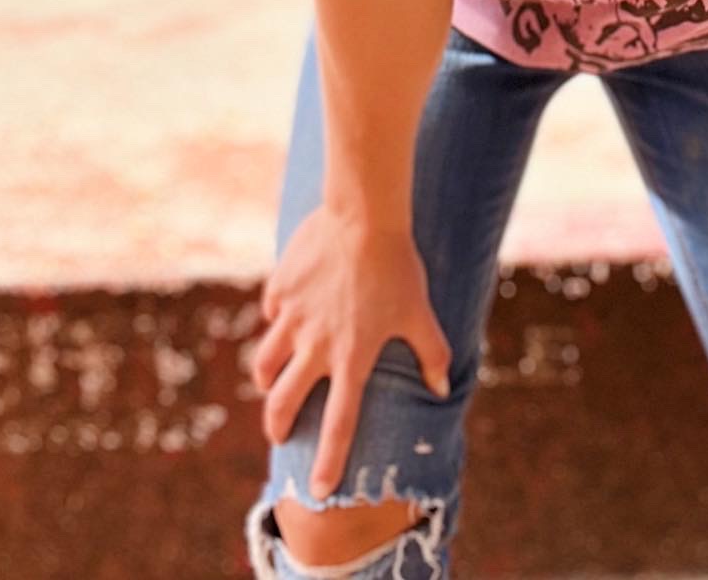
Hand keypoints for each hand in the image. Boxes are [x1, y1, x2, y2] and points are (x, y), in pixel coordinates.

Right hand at [249, 205, 451, 498]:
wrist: (364, 216)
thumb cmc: (398, 266)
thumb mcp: (420, 312)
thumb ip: (432, 354)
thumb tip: (441, 389)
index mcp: (352, 357)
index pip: (339, 423)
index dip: (328, 461)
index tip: (318, 491)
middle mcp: (316, 345)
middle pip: (284, 401)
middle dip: (278, 424)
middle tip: (280, 432)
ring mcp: (293, 317)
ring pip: (266, 362)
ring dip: (268, 377)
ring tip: (274, 381)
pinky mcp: (280, 289)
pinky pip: (272, 312)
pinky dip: (277, 318)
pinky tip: (287, 311)